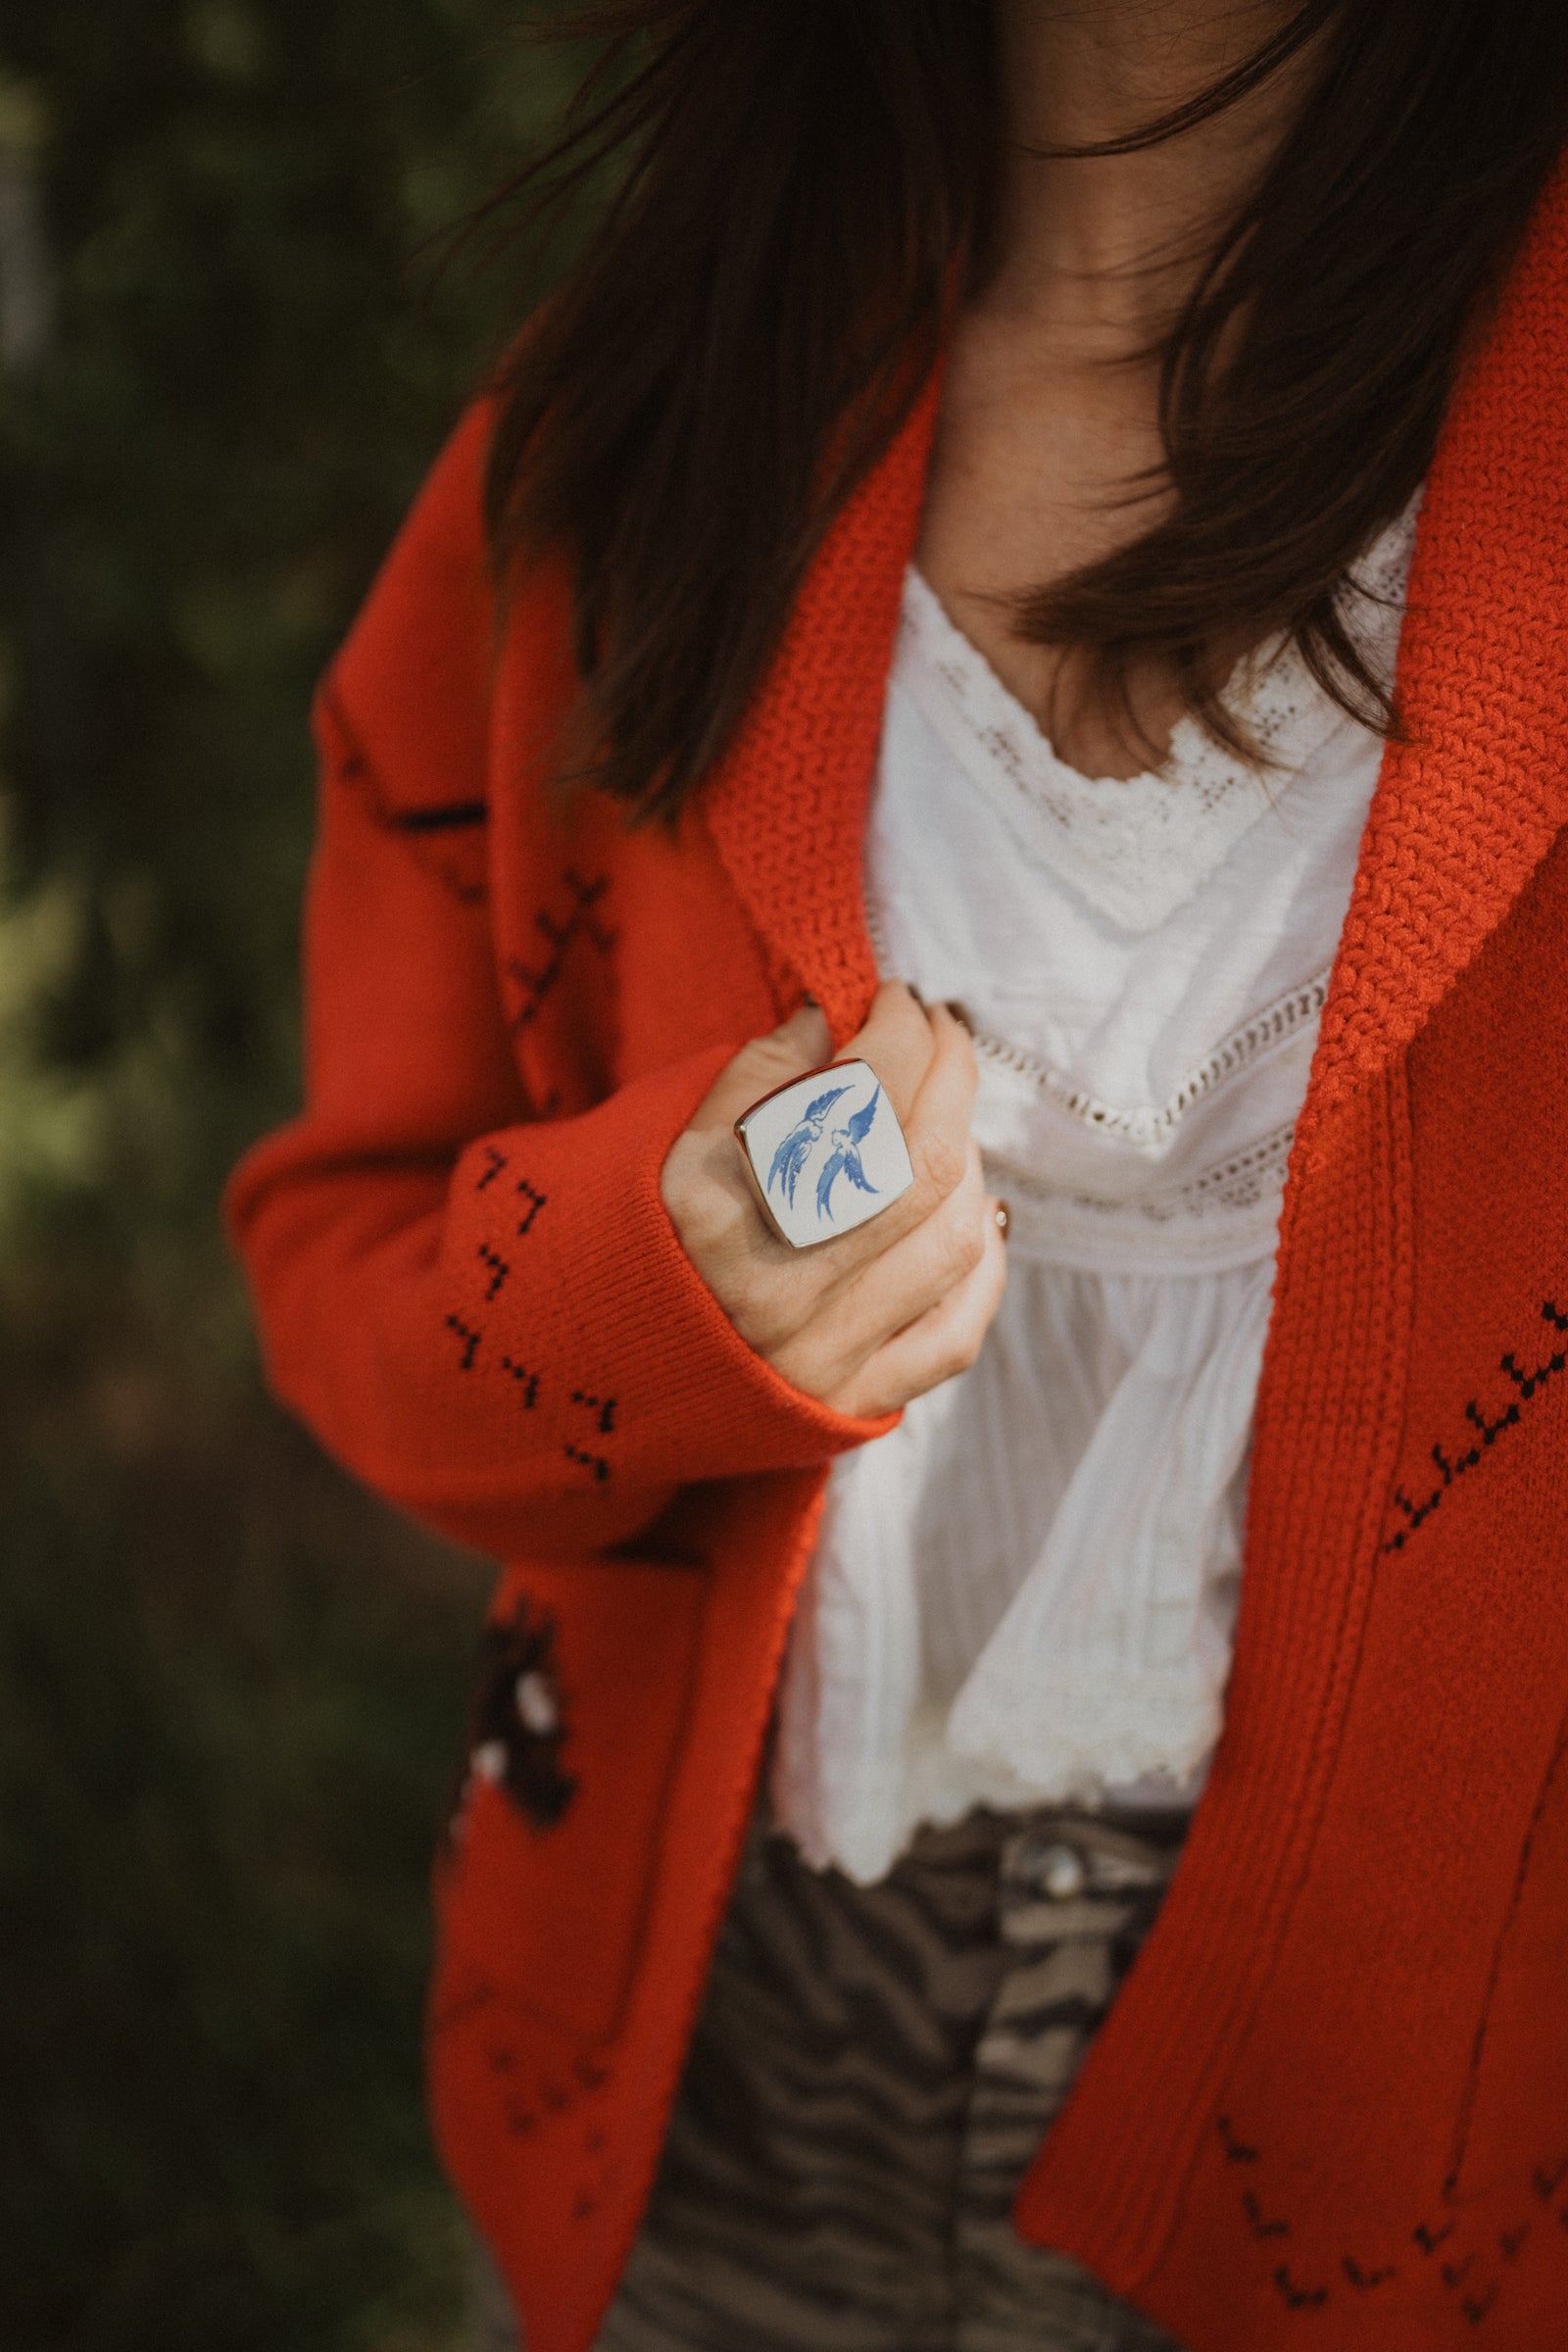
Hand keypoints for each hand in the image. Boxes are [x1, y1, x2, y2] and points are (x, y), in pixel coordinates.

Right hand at [660, 982, 1007, 1418]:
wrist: (582, 1369)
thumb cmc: (619, 1241)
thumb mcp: (655, 1145)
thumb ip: (748, 1082)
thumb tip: (835, 1020)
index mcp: (717, 1214)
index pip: (855, 1102)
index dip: (900, 1033)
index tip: (899, 1000)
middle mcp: (777, 1292)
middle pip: (923, 1166)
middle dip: (953, 1077)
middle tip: (943, 1033)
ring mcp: (821, 1358)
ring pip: (951, 1243)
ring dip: (967, 1164)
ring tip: (941, 1122)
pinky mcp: (849, 1405)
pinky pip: (954, 1336)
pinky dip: (980, 1269)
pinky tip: (966, 1219)